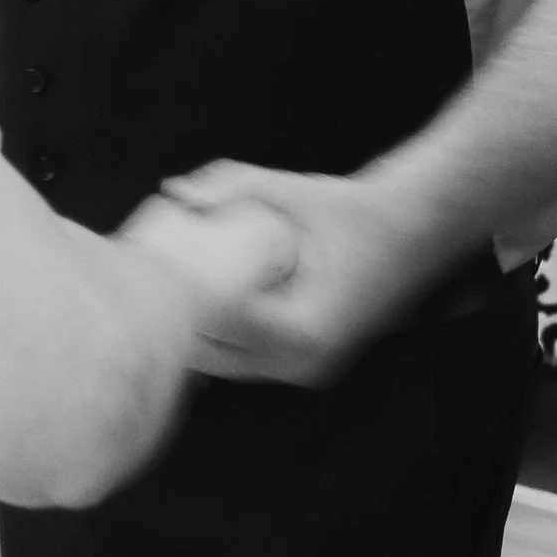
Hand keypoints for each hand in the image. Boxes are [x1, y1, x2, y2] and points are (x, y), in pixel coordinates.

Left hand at [130, 160, 423, 384]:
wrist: (416, 230)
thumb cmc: (357, 209)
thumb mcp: (295, 190)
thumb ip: (234, 186)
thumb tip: (175, 192)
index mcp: (304, 329)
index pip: (217, 325)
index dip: (177, 298)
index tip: (146, 267)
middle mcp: (306, 363)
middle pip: (213, 356)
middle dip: (175, 321)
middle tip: (139, 280)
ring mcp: (308, 370)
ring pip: (226, 364)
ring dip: (195, 333)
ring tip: (158, 291)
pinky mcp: (308, 364)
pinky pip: (246, 359)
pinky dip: (220, 335)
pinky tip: (194, 302)